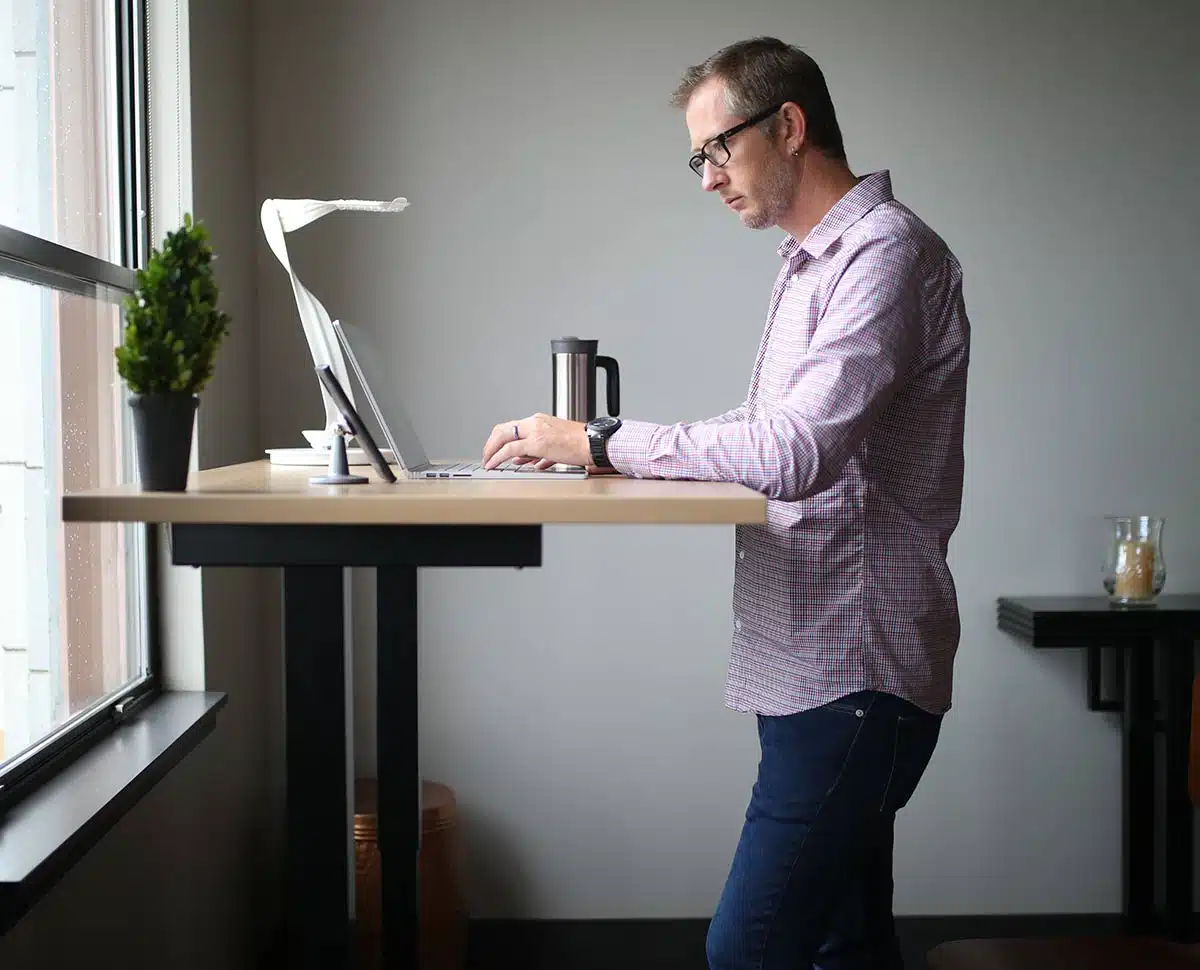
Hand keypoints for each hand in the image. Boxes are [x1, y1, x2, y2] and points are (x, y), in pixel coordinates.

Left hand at [483, 413, 600, 470]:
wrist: (593, 443)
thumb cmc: (581, 444)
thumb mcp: (555, 445)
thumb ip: (537, 452)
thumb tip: (524, 459)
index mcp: (539, 421)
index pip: (511, 426)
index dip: (499, 438)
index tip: (493, 448)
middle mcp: (534, 422)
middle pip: (502, 429)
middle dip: (490, 443)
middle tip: (486, 455)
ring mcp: (534, 432)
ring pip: (502, 437)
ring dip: (491, 451)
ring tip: (487, 462)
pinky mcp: (536, 443)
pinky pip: (509, 450)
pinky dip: (497, 457)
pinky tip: (493, 464)